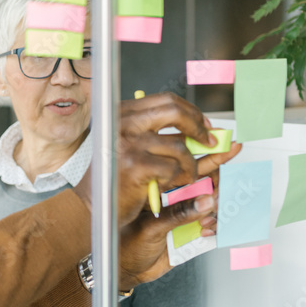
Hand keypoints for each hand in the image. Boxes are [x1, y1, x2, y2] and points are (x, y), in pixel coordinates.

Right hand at [73, 92, 224, 226]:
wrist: (95, 205)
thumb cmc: (119, 177)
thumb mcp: (137, 147)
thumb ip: (165, 135)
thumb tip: (207, 128)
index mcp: (122, 113)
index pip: (166, 100)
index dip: (192, 112)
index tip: (204, 126)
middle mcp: (123, 123)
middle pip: (175, 112)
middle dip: (199, 128)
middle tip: (210, 143)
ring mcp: (128, 144)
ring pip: (180, 148)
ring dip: (190, 166)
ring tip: (185, 177)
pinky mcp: (135, 165)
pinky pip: (174, 169)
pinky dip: (177, 180)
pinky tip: (166, 185)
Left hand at [118, 139, 242, 287]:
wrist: (128, 269)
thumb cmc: (127, 243)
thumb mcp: (151, 227)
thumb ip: (178, 214)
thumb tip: (205, 201)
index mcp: (163, 189)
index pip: (189, 168)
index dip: (210, 158)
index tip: (228, 149)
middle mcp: (177, 200)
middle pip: (208, 183)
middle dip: (223, 182)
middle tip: (231, 185)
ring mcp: (186, 216)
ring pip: (214, 205)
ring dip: (218, 209)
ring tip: (207, 218)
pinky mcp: (193, 233)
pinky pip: (213, 226)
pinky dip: (216, 228)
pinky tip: (206, 231)